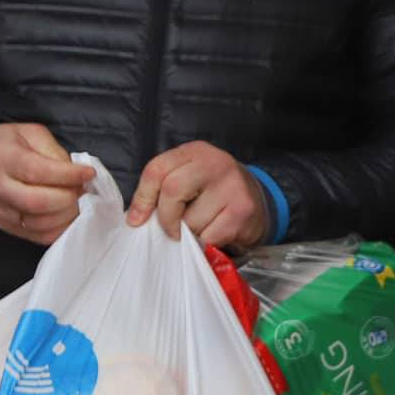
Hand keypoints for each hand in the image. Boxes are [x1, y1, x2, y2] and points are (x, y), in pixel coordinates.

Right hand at [0, 123, 96, 245]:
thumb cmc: (1, 147)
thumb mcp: (28, 133)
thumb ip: (52, 150)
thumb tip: (75, 173)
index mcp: (3, 158)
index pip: (38, 172)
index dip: (68, 175)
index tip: (88, 173)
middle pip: (38, 202)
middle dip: (69, 197)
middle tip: (80, 189)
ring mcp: (0, 211)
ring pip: (40, 223)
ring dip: (67, 215)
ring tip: (74, 201)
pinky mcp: (6, 227)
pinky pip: (38, 236)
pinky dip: (59, 229)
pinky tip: (66, 215)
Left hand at [128, 141, 270, 250]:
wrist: (258, 199)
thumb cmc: (211, 191)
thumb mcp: (187, 177)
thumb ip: (161, 189)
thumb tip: (136, 218)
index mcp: (194, 152)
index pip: (156, 170)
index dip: (142, 198)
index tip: (137, 219)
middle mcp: (215, 163)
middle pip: (172, 191)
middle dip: (165, 218)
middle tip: (171, 229)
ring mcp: (232, 186)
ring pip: (191, 220)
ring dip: (188, 233)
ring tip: (200, 225)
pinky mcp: (243, 210)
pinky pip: (209, 236)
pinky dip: (204, 242)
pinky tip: (214, 231)